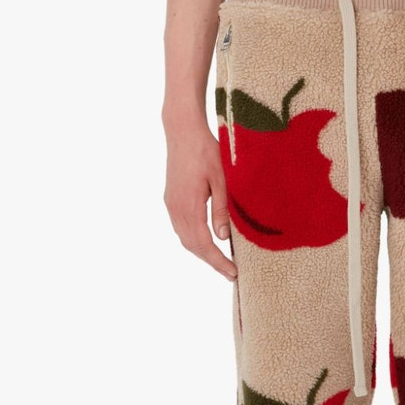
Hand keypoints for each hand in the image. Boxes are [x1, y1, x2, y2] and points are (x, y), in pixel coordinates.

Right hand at [164, 122, 236, 280]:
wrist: (182, 130)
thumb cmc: (206, 150)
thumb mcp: (221, 178)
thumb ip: (222, 209)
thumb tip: (223, 238)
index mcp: (189, 205)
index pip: (204, 244)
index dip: (218, 262)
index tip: (233, 273)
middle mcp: (176, 209)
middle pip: (193, 247)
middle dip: (212, 262)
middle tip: (232, 274)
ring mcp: (171, 205)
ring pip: (185, 240)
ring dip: (203, 254)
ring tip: (222, 263)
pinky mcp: (171, 200)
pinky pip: (182, 229)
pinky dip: (195, 242)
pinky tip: (207, 244)